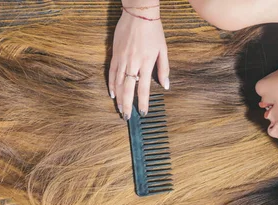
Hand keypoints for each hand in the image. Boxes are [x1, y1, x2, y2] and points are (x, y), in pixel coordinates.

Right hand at [109, 2, 169, 119]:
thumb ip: (163, 69)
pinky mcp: (115, 54)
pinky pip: (111, 72)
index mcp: (146, 63)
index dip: (143, 102)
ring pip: (117, 83)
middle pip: (128, 89)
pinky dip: (111, 84)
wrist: (138, 14)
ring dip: (118, 98)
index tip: (142, 113)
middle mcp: (133, 63)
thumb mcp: (163, 50)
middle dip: (127, 105)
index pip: (143, 89)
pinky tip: (112, 93)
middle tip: (127, 117)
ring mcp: (122, 59)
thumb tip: (165, 86)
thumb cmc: (153, 31)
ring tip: (120, 109)